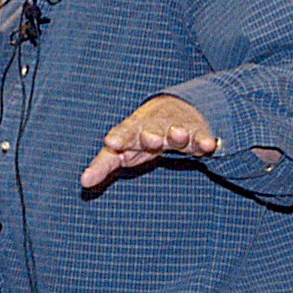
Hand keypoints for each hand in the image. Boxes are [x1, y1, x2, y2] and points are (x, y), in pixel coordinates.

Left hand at [82, 94, 219, 189]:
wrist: (175, 109)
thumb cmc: (141, 136)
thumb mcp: (122, 150)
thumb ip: (103, 165)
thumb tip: (84, 182)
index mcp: (132, 131)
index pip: (123, 134)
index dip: (119, 138)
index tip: (112, 143)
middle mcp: (153, 127)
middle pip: (151, 130)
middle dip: (151, 134)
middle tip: (150, 139)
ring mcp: (176, 128)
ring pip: (177, 131)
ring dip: (178, 133)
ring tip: (178, 135)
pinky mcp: (196, 134)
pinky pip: (201, 137)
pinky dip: (204, 140)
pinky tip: (209, 145)